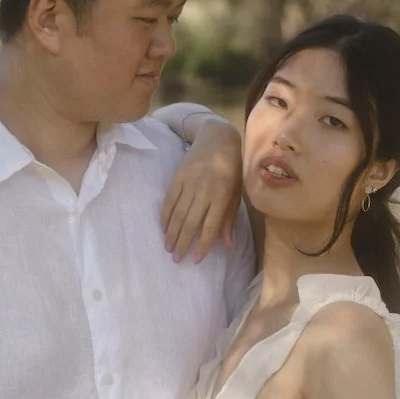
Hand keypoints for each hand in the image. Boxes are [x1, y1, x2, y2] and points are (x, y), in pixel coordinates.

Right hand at [161, 118, 242, 262]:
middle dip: (182, 243)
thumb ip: (229, 219)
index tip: (196, 260)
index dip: (203, 244)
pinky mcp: (178, 177)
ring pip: (178, 213)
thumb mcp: (236, 193)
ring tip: (168, 248)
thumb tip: (226, 245)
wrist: (217, 138)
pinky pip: (169, 200)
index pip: (210, 226)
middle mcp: (204, 190)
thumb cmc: (231, 169)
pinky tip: (163, 228)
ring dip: (171, 233)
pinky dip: (165, 216)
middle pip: (191, 222)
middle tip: (176, 259)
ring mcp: (189, 183)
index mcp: (222, 195)